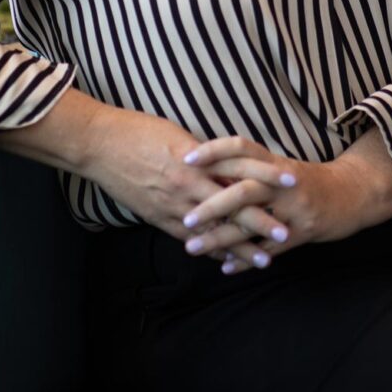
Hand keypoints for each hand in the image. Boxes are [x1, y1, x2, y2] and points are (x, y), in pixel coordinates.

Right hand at [88, 109, 296, 268]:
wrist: (100, 145)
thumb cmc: (137, 131)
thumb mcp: (177, 134)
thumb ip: (203, 151)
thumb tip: (225, 160)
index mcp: (196, 160)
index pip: (239, 171)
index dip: (266, 177)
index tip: (292, 182)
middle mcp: (187, 185)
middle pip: (232, 207)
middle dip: (259, 222)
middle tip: (286, 234)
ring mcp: (172, 205)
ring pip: (213, 230)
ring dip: (238, 246)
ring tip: (262, 259)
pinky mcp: (157, 217)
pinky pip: (189, 238)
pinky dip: (209, 249)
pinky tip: (224, 260)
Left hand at [181, 134, 374, 273]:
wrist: (354, 193)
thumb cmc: (309, 181)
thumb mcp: (281, 168)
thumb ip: (251, 168)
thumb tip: (208, 172)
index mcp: (275, 162)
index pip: (241, 148)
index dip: (214, 151)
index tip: (186, 159)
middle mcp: (284, 182)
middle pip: (244, 189)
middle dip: (212, 205)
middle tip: (186, 218)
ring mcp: (295, 208)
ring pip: (253, 224)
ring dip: (222, 237)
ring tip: (194, 247)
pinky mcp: (305, 230)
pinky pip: (271, 248)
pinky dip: (247, 259)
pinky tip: (226, 267)